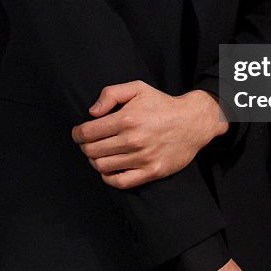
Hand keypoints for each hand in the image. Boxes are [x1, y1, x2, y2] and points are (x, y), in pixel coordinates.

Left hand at [72, 82, 227, 188]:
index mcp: (127, 119)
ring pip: (103, 167)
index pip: (88, 132)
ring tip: (99, 154)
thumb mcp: (137, 88)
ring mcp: (142, 158)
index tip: (78, 133)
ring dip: (95, 161)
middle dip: (85, 147)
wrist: (193, 121)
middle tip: (89, 143)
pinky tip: (109, 169)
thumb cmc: (162, 105)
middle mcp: (133, 140)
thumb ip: (111, 94)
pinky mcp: (151, 172)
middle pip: (92, 151)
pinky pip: (120, 182)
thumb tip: (92, 112)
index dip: (77, 134)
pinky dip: (108, 178)